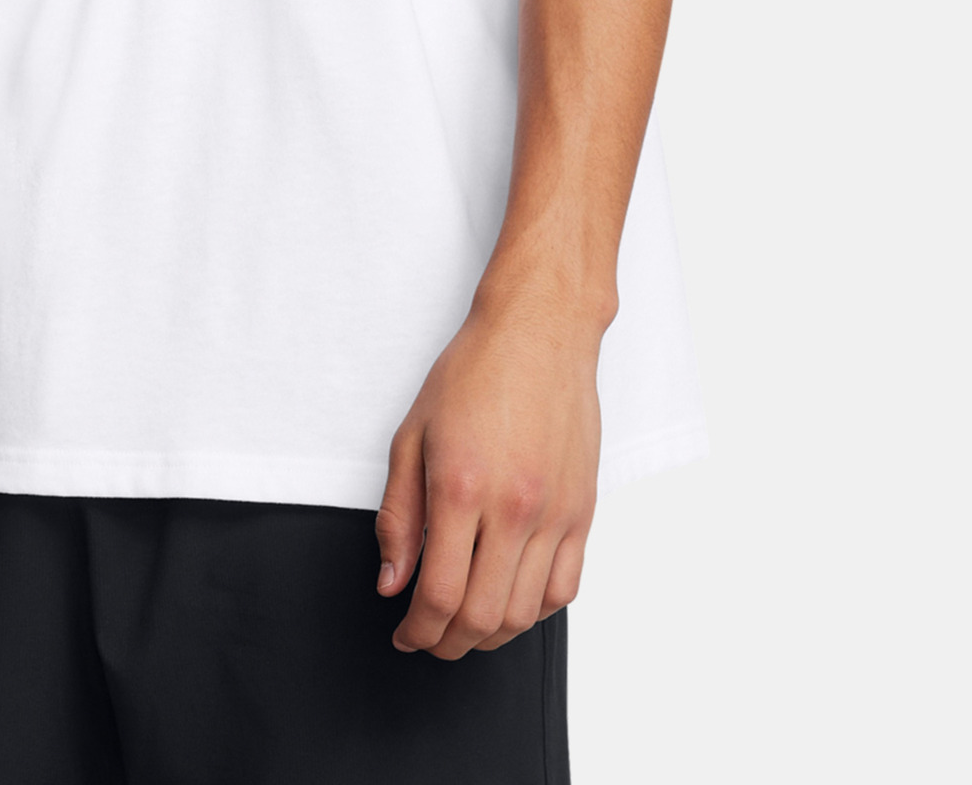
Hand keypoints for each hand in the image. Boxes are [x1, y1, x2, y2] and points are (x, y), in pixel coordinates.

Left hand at [374, 288, 601, 657]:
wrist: (538, 332)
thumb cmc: (473, 373)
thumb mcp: (411, 435)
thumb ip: (398, 515)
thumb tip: (392, 581)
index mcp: (461, 488)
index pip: (439, 595)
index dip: (418, 630)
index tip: (405, 634)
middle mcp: (513, 508)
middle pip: (482, 616)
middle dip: (448, 642)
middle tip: (429, 639)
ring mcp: (555, 513)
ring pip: (526, 613)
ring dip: (491, 636)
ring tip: (466, 627)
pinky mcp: (583, 511)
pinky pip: (565, 588)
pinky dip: (536, 613)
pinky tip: (512, 603)